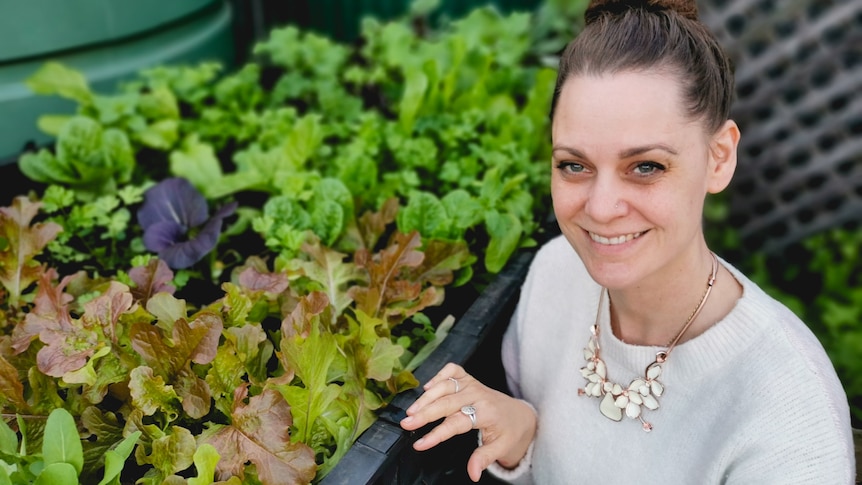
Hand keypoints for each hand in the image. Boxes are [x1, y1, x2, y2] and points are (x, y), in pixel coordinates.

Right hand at [399, 363, 536, 481]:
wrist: (519, 415)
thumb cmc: (509, 431)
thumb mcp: (501, 448)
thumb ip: (484, 458)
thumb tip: (473, 473)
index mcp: (486, 412)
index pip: (456, 423)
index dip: (436, 434)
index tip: (420, 444)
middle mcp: (478, 395)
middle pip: (446, 402)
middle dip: (424, 413)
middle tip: (406, 423)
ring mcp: (473, 384)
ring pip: (445, 385)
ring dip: (426, 397)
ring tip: (410, 411)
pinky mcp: (469, 379)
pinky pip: (452, 371)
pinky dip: (438, 375)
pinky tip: (427, 387)